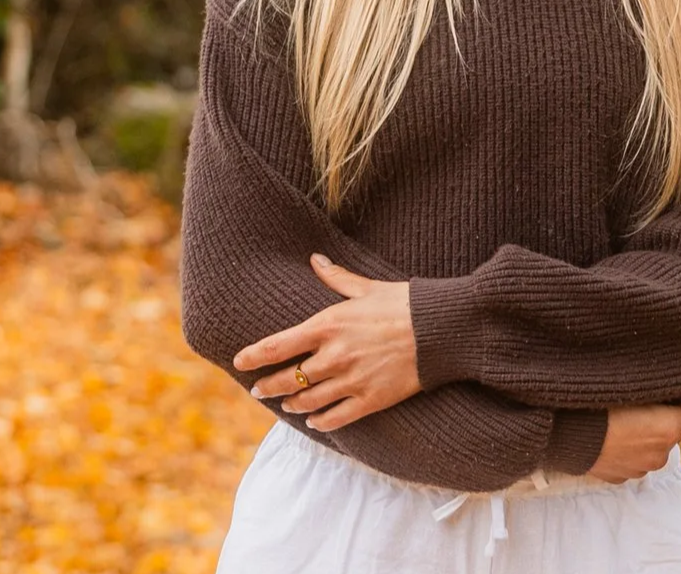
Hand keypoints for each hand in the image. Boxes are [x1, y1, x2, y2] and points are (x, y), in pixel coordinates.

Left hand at [233, 254, 421, 432]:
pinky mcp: (371, 399)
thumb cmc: (404, 303)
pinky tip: (314, 422)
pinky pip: (337, 418)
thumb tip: (315, 258)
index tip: (239, 362)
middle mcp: (334, 355)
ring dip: (293, 404)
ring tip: (286, 405)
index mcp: (328, 325)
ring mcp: (351, 380)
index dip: (254, 356)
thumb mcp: (367, 287)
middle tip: (258, 390)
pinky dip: (321, 422)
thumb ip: (336, 277)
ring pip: (309, 401)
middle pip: (288, 379)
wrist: (440, 329)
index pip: (278, 345)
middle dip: (269, 386)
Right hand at [587, 393, 680, 483]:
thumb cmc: (598, 403)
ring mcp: (643, 468)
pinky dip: (631, 446)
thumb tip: (669, 384)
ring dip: (648, 432)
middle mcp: (662, 452)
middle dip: (667, 413)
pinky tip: (613, 434)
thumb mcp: (633, 387)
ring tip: (625, 417)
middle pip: (674, 426)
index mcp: (669, 428)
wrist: (564, 434)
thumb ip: (658, 389)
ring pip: (654, 444)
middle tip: (649, 396)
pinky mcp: (624, 477)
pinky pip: (636, 457)